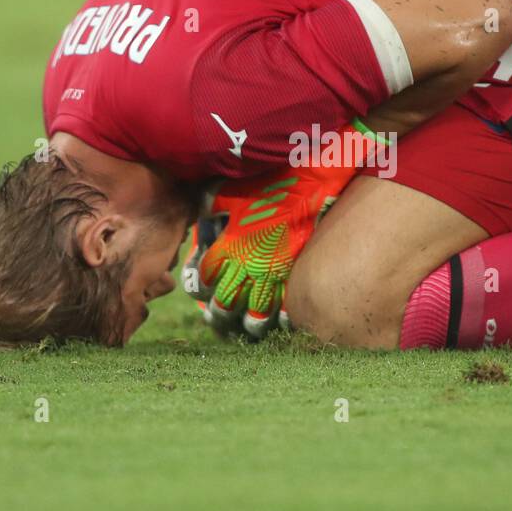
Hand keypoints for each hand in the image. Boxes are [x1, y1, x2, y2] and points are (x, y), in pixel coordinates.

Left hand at [182, 123, 379, 338]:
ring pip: (256, 313)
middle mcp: (249, 266)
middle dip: (219, 312)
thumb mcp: (233, 190)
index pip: (207, 276)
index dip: (202, 283)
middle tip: (216, 316)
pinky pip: (286, 307)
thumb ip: (212, 204)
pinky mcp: (297, 274)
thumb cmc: (271, 183)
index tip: (202, 286)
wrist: (312, 183)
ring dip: (248, 323)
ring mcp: (275, 274)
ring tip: (245, 327)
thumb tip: (200, 212)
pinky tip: (278, 323)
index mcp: (230, 245)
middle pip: (227, 302)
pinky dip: (280, 319)